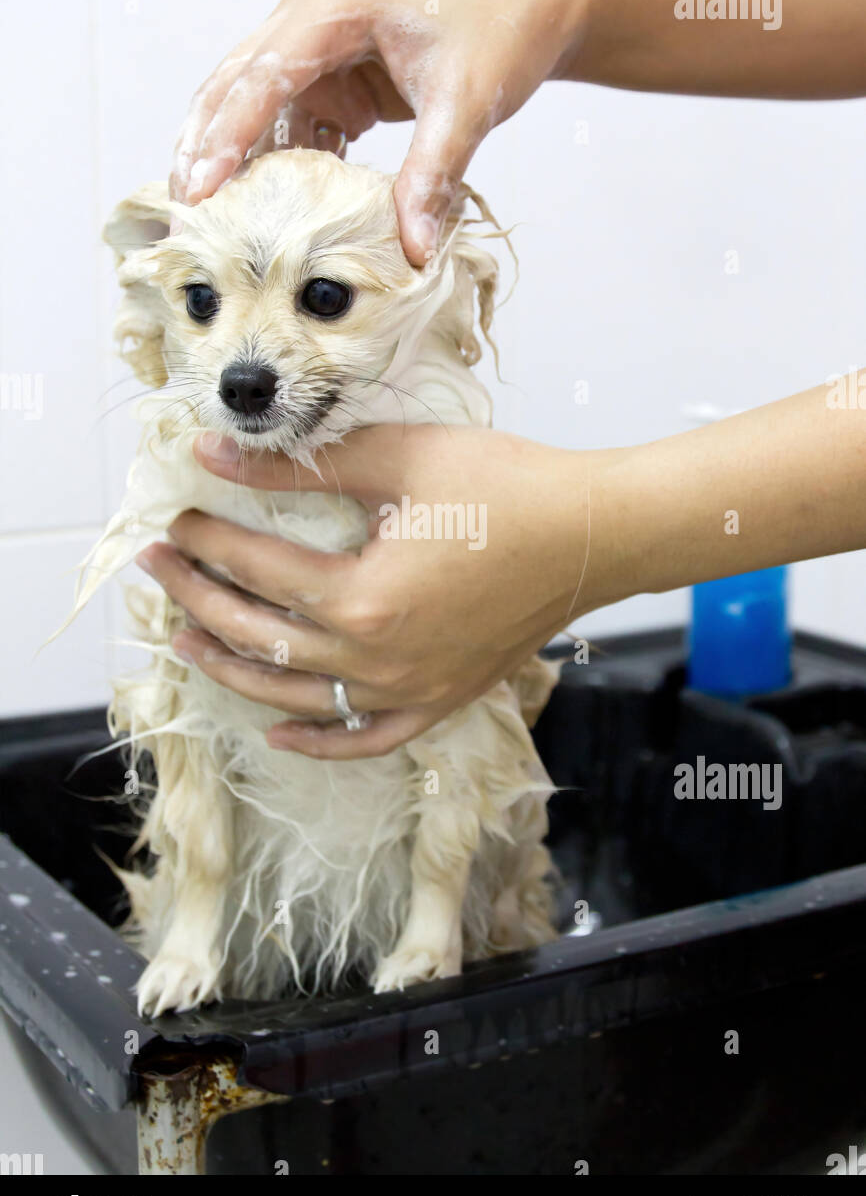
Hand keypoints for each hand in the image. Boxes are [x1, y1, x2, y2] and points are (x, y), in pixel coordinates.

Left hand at [136, 424, 596, 757]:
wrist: (593, 534)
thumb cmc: (506, 487)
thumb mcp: (397, 459)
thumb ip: (299, 466)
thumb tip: (219, 456)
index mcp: (364, 599)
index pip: (257, 572)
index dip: (209, 542)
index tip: (179, 517)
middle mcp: (378, 660)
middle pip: (262, 639)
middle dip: (199, 600)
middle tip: (163, 569)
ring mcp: (410, 690)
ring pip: (296, 698)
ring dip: (235, 669)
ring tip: (189, 640)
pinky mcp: (440, 699)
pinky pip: (367, 737)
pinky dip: (319, 739)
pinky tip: (279, 729)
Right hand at [169, 0, 591, 260]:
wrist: (531, 7)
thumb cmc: (500, 30)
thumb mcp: (468, 104)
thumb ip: (434, 176)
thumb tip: (411, 249)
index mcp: (335, 9)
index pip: (262, 74)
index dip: (228, 135)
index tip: (200, 190)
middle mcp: (311, 22)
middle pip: (235, 86)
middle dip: (204, 148)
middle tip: (183, 214)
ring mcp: (317, 52)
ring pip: (252, 108)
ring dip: (231, 161)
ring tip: (207, 222)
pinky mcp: (333, 82)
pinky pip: (289, 126)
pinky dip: (274, 167)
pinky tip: (263, 213)